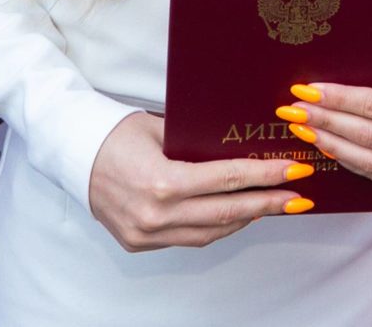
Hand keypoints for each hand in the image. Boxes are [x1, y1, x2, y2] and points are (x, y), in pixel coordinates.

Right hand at [87, 112, 312, 249]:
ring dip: (245, 219)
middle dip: (268, 203)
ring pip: (210, 233)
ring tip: (273, 206)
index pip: (229, 180)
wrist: (73, 154)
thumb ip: (199, 145)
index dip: (266, 176)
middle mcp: (156, 214)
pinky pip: (188, 239)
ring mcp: (146, 234)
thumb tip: (243, 149)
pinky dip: (215, 228)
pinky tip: (235, 216)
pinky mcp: (139, 243)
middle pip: (227, 212)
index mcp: (163, 181)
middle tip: (298, 198)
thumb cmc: (117, 132)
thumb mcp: (161, 128)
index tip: (295, 172)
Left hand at [283, 53, 371, 193]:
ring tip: (303, 128)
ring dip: (330, 144)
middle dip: (325, 122)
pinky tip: (326, 145)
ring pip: (367, 162)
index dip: (338, 100)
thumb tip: (322, 84)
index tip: (306, 90)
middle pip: (367, 136)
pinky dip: (348, 160)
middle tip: (293, 110)